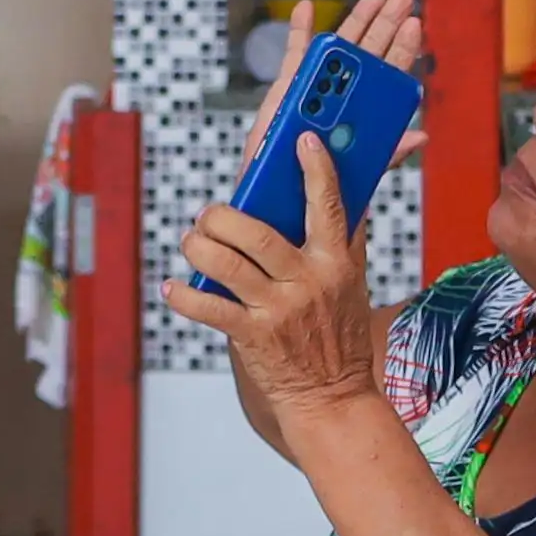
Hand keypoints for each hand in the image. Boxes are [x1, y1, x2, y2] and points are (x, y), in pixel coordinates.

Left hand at [169, 130, 383, 423]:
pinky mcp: (251, 337)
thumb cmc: (337, 326)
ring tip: (192, 242)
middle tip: (209, 216)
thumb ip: (348, 225)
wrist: (333, 398)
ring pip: (223, 263)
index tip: (300, 137)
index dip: (315, 168)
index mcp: (336, 261)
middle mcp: (307, 282)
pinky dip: (182, 294)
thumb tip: (362, 172)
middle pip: (253, 231)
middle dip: (219, 216)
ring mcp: (278, 311)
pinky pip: (206, 306)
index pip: (328, 204)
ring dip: (197, 246)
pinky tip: (173, 287)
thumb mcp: (352, 275)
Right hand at [233, 0, 433, 183]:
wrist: (281, 204)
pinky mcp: (286, 93)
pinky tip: (307, 8)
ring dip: (354, 20)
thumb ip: (387, 152)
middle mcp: (340, 99)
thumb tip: (420, 136)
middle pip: (366, 54)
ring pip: (337, 50)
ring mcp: (313, 92)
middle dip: (384, 24)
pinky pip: (294, 57)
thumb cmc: (320, 192)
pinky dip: (298, 30)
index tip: (415, 24)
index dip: (401, 50)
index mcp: (362, 116)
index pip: (387, 76)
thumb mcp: (361, 173)